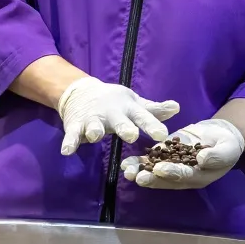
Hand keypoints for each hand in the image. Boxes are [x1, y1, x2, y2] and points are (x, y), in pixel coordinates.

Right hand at [55, 77, 179, 156]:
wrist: (81, 92)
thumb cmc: (115, 102)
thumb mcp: (135, 103)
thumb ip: (154, 110)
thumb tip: (177, 107)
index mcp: (128, 109)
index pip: (143, 116)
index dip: (152, 125)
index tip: (162, 135)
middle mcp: (111, 114)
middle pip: (119, 121)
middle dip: (125, 127)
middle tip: (131, 135)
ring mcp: (92, 120)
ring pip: (94, 126)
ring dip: (94, 130)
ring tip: (95, 136)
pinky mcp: (76, 126)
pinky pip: (73, 135)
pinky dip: (70, 142)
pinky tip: (67, 151)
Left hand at [120, 118, 244, 188]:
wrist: (220, 136)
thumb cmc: (227, 145)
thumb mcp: (227, 149)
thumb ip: (216, 156)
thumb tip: (201, 159)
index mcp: (199, 177)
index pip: (184, 176)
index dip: (172, 173)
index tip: (160, 169)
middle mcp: (183, 176)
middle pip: (165, 178)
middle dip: (150, 177)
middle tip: (136, 176)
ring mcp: (173, 166)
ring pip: (154, 171)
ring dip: (140, 171)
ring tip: (127, 170)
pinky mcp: (166, 155)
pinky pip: (151, 160)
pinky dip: (140, 161)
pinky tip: (127, 162)